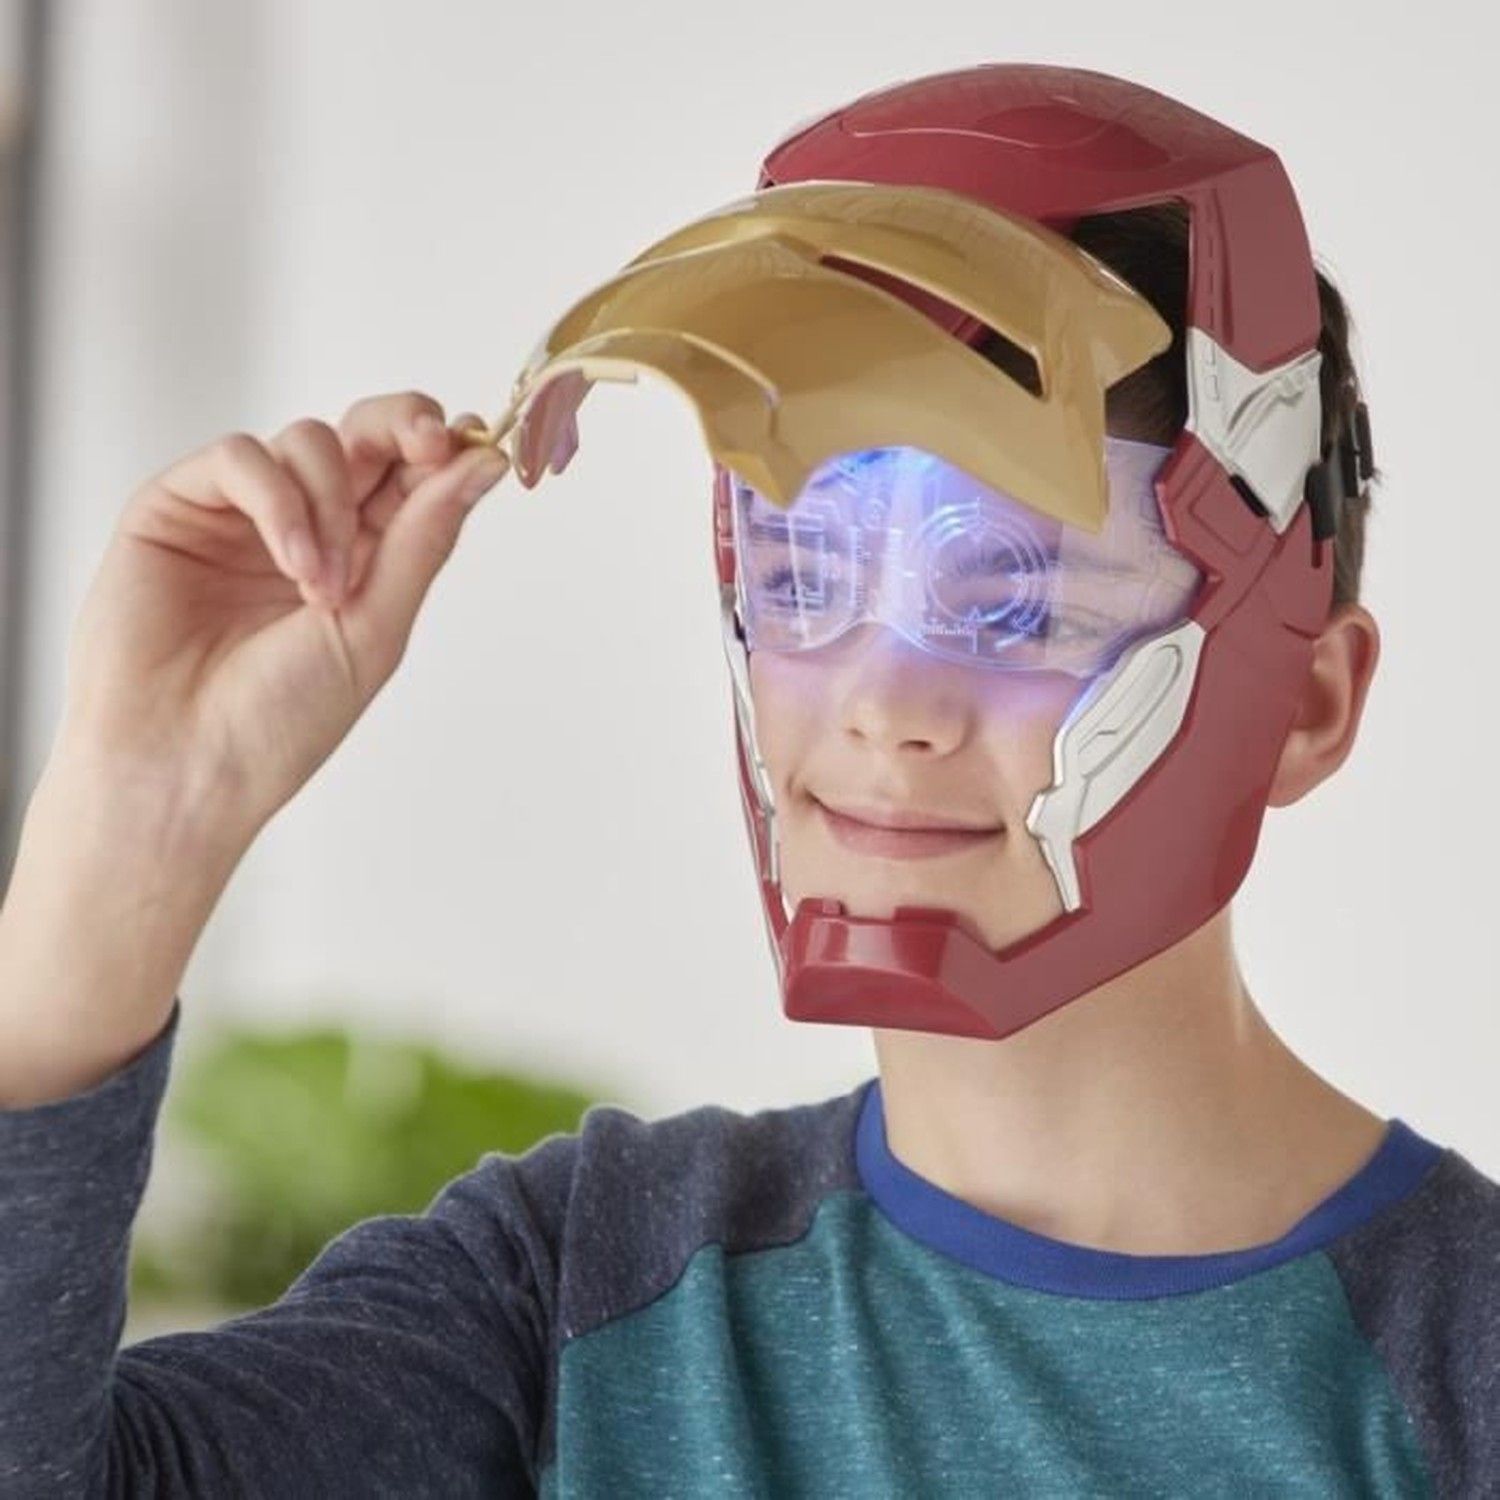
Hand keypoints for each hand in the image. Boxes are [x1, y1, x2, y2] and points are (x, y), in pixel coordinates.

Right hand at [50, 390, 509, 856]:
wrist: (184, 766)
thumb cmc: (280, 721)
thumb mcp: (377, 628)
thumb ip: (425, 538)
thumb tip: (486, 463)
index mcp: (365, 559)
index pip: (413, 475)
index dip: (444, 446)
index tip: (473, 444)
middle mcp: (308, 528)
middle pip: (366, 435)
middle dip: (403, 426)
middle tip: (428, 443)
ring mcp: (243, 515)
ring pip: (308, 440)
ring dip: (333, 503)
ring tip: (323, 586)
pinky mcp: (178, 505)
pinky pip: (240, 457)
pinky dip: (278, 501)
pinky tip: (291, 564)